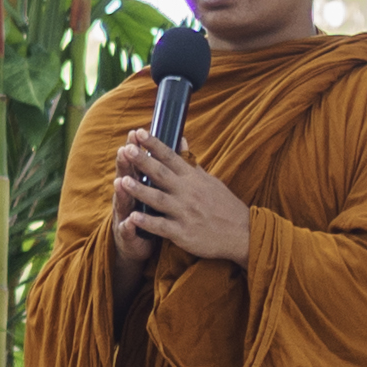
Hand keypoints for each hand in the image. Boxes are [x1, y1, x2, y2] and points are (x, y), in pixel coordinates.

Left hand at [112, 131, 251, 265]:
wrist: (243, 233)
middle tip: (126, 149)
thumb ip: (190, 162)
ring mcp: (185, 212)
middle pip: (161, 174)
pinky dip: (147, 222)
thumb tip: (181, 139)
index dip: (154, 144)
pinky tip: (132, 217)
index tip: (139, 133)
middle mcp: (188, 192)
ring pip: (158, 199)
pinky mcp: (183, 232)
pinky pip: (162, 226)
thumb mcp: (209, 179)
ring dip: (140, 190)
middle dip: (143, 162)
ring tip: (122, 180)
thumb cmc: (223, 205)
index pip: (171, 157)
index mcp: (193, 178)